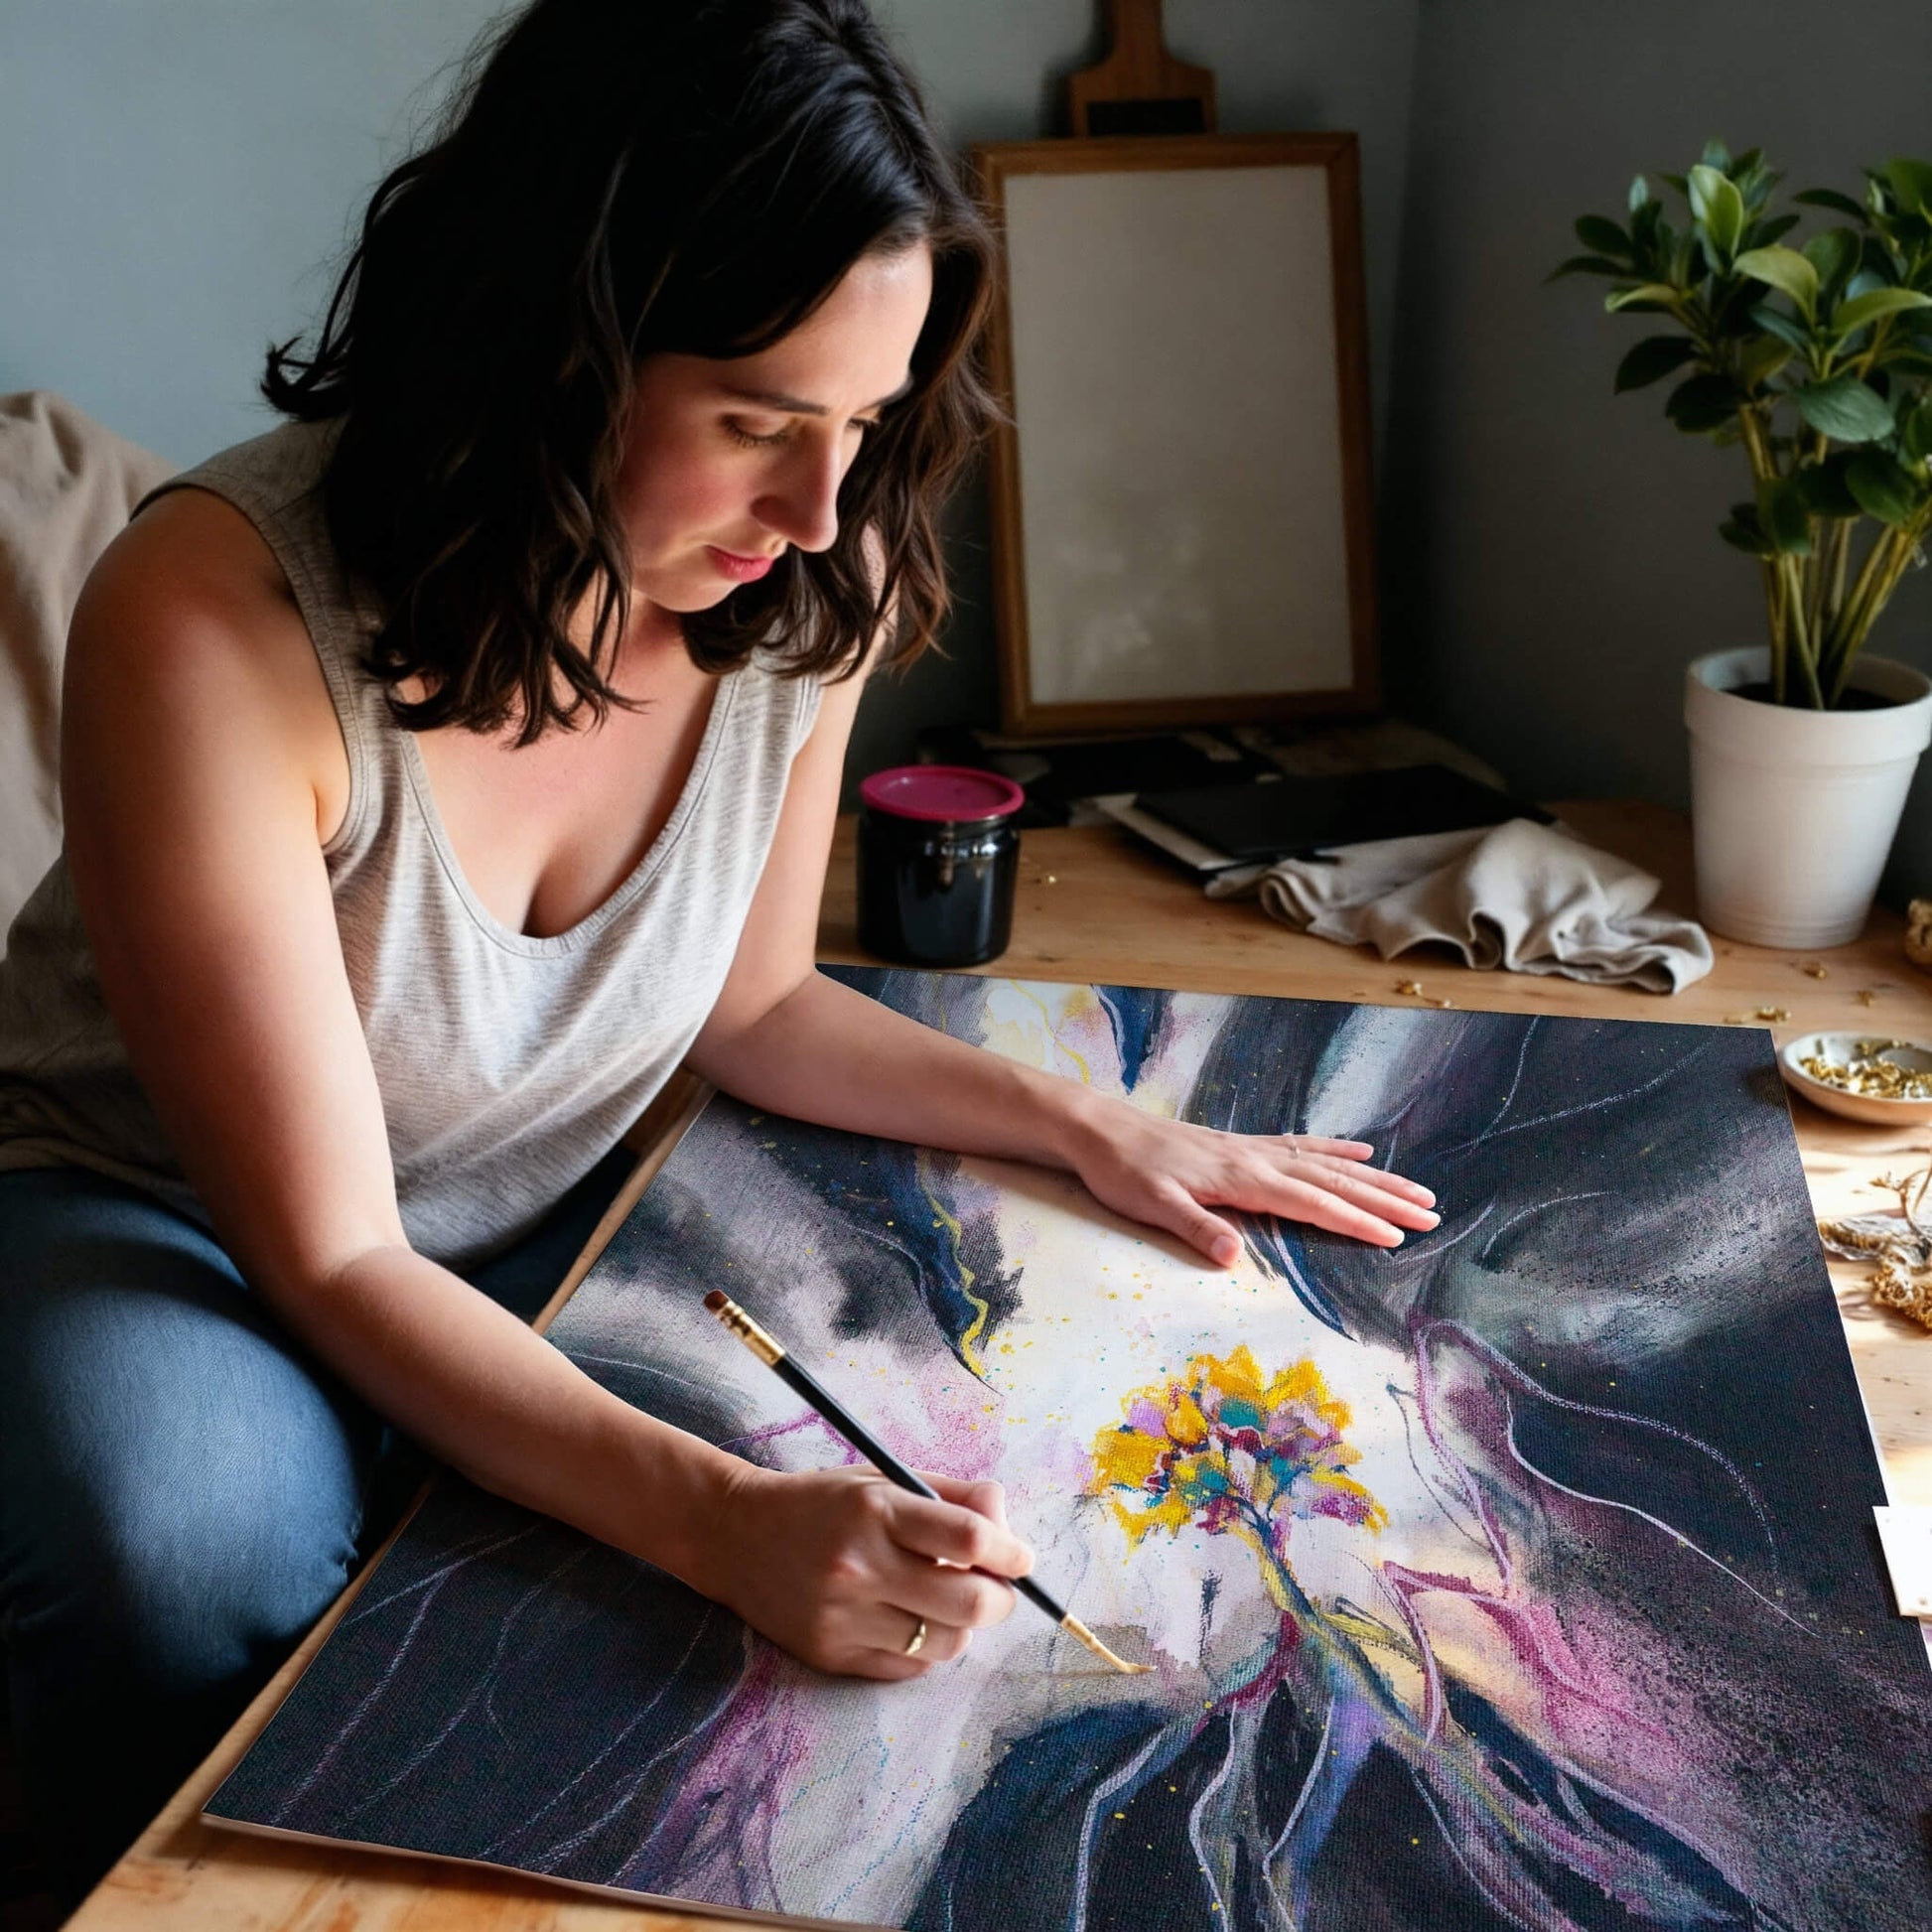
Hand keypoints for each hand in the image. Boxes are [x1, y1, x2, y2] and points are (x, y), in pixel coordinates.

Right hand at [698, 1463, 1032, 1679]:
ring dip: (965, 1626)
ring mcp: (844, 1617)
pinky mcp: (832, 1655)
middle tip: (999, 1587)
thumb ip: (951, 1496)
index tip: (1020, 1557)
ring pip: (945, 1643)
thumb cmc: (821, 1503)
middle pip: (969, 1602)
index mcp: (875, 1511)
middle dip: (1001, 1598)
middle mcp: (859, 1566)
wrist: (735, 1536)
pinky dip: (927, 1649)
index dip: (1010, 1551)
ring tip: (950, 1602)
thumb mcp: (882, 1480)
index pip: (969, 1538)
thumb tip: (1006, 1523)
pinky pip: (910, 1668)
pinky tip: (912, 1621)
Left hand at [1065, 1093, 1439, 1265]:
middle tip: (1432, 1214)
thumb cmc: (1123, 1173)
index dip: (1356, 1221)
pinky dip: (1336, 1149)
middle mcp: (1257, 1160)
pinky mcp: (1242, 1145)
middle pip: (1334, 1180)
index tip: (1397, 1236)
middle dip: (1384, 1199)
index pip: (1312, 1203)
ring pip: (1327, 1163)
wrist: (1100, 1130)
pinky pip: (1302, 1145)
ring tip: (1416, 1189)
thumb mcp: (1150, 1206)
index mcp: (1242, 1180)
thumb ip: (1195, 1229)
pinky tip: (1360, 1150)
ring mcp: (1253, 1149)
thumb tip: (1231, 1257)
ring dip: (1374, 1177)